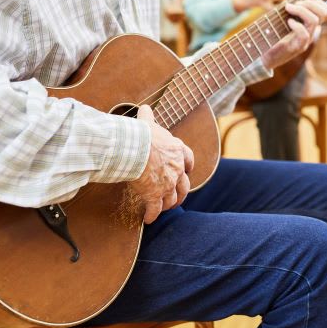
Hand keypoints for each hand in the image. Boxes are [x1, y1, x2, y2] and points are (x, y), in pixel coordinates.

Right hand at [130, 105, 193, 223]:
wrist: (137, 149)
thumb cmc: (143, 135)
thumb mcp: (149, 123)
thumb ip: (149, 117)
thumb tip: (144, 108)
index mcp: (178, 151)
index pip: (189, 159)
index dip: (188, 166)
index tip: (188, 170)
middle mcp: (177, 169)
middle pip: (184, 185)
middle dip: (182, 192)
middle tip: (178, 197)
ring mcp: (168, 184)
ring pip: (173, 199)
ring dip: (169, 205)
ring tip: (164, 208)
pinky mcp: (155, 195)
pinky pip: (155, 209)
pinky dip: (152, 215)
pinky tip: (148, 219)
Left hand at [261, 0, 326, 68]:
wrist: (263, 55)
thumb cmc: (273, 35)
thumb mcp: (282, 14)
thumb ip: (291, 1)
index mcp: (310, 24)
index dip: (318, 2)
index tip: (301, 0)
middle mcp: (311, 31)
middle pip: (325, 13)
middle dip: (310, 3)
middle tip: (294, 4)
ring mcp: (306, 40)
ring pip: (314, 21)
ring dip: (301, 11)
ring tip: (288, 9)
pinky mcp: (297, 47)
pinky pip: (304, 34)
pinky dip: (296, 25)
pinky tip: (288, 22)